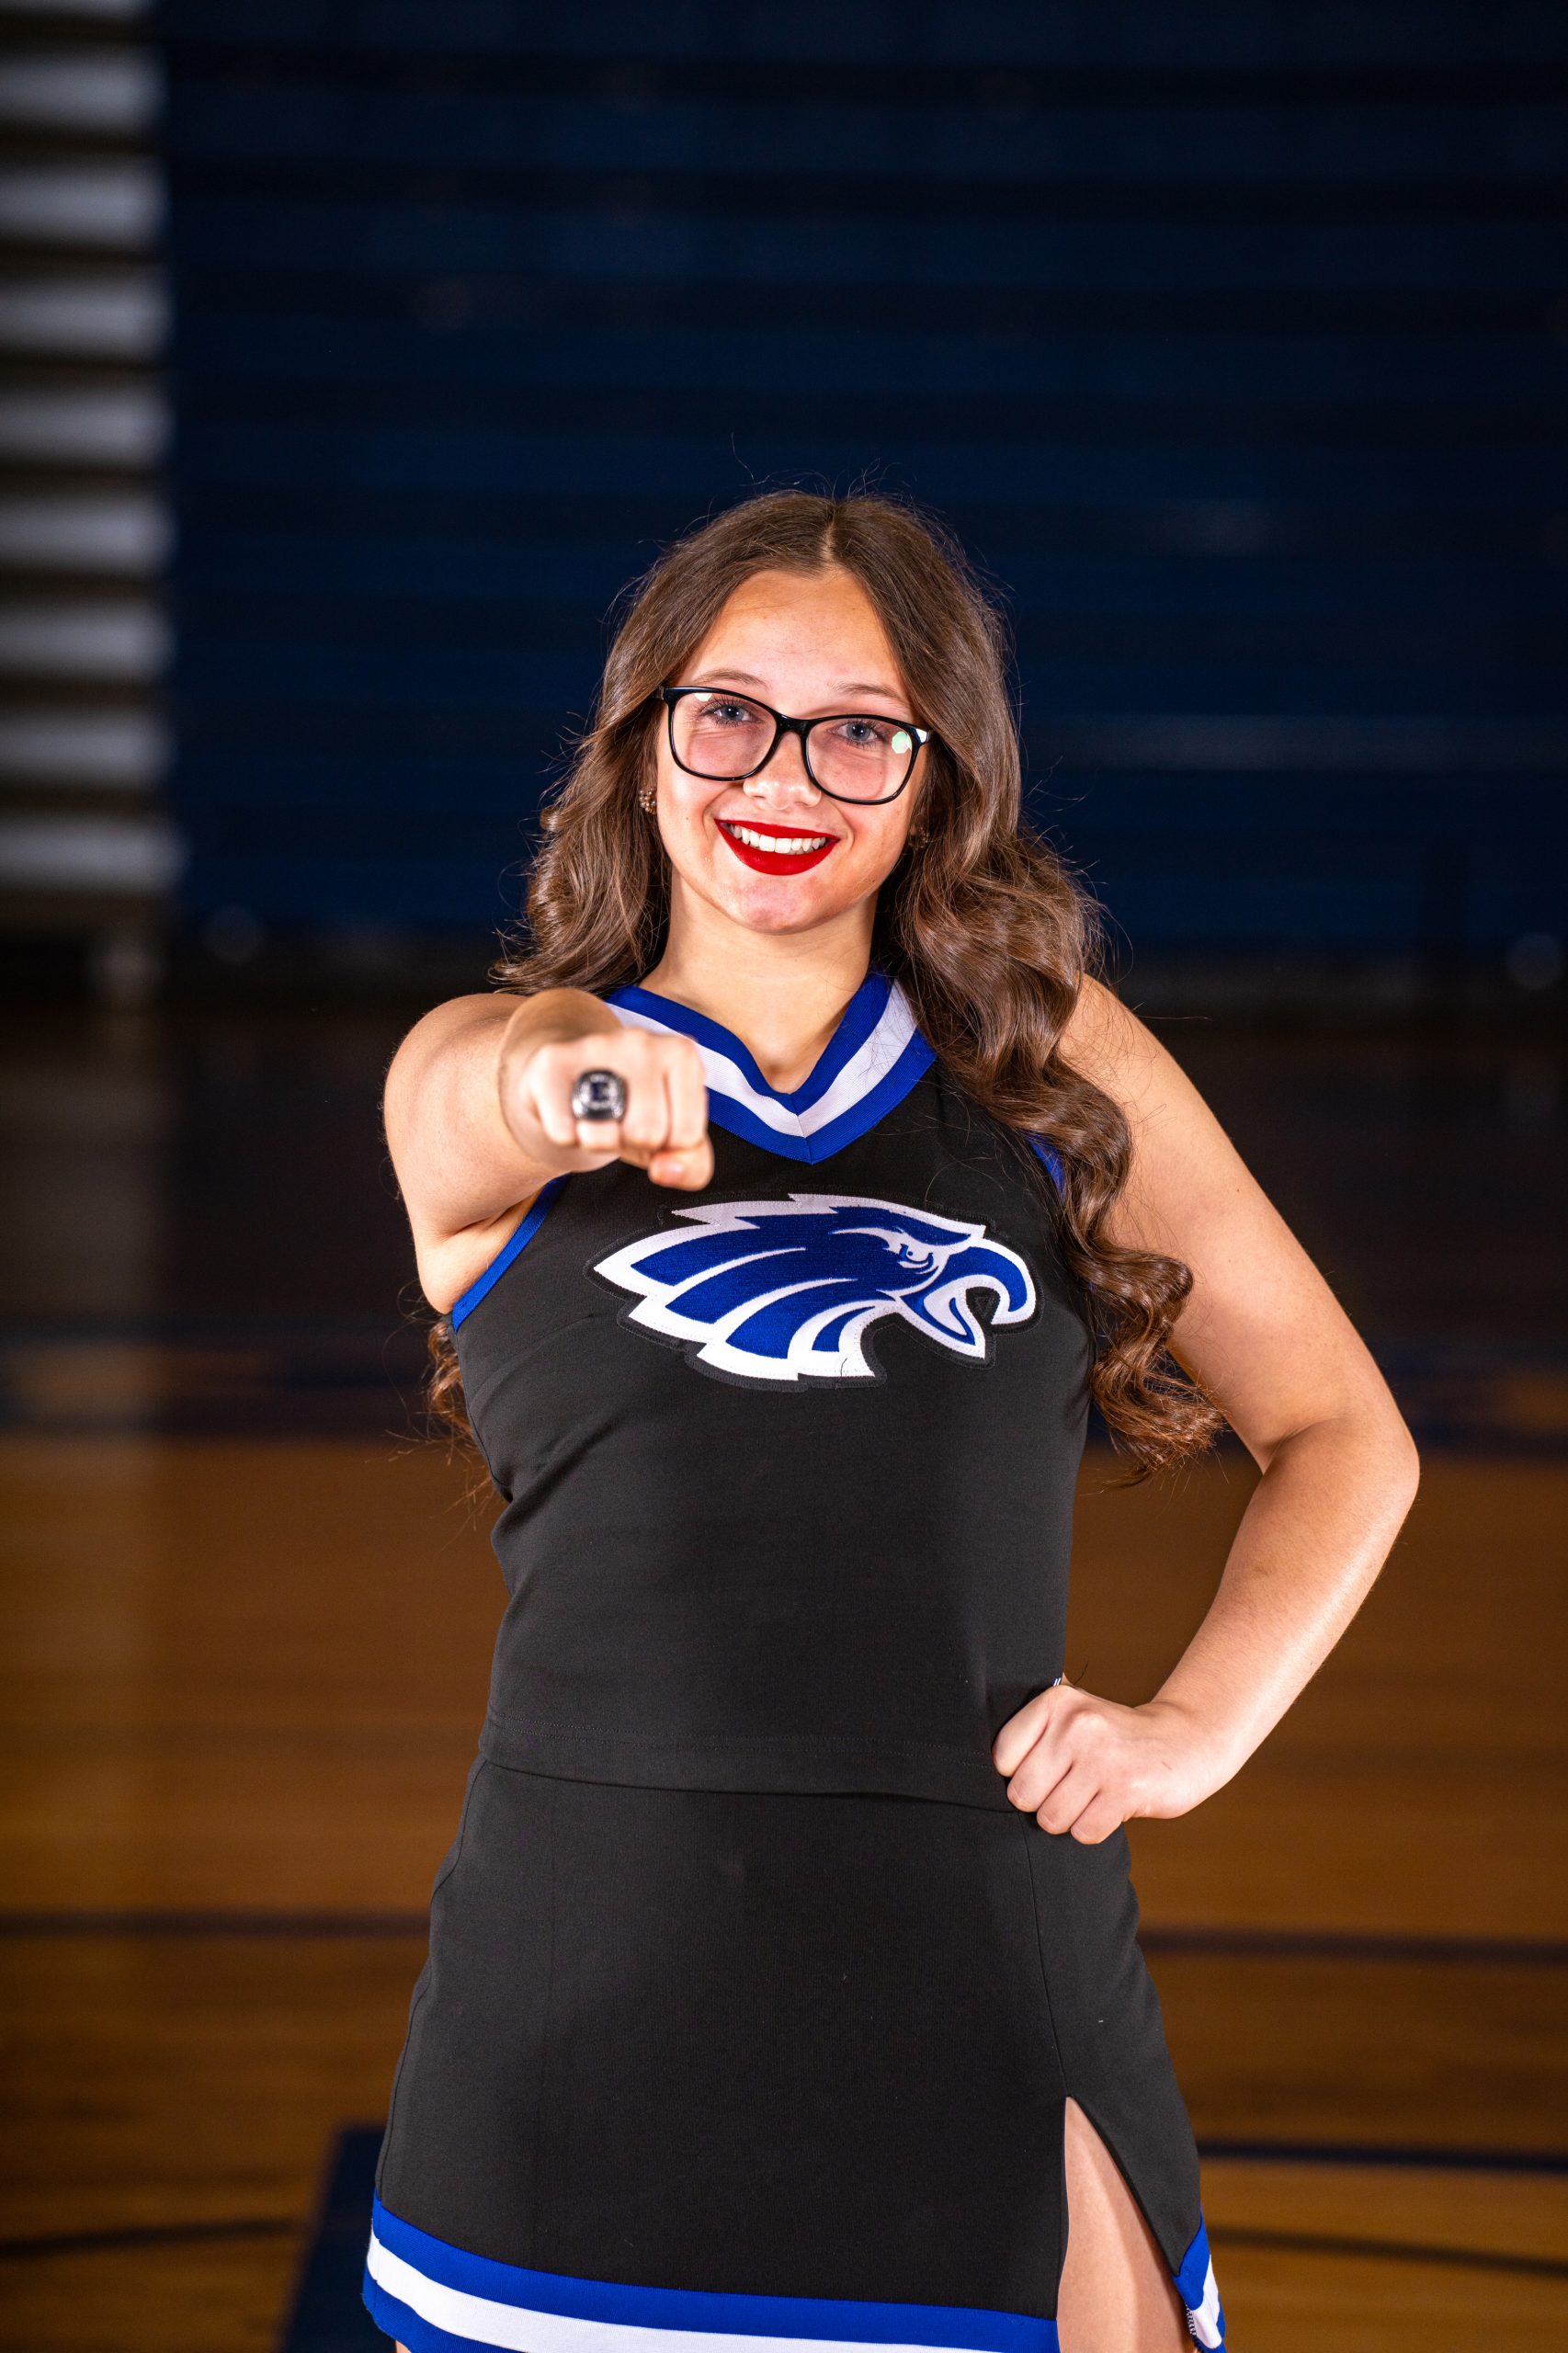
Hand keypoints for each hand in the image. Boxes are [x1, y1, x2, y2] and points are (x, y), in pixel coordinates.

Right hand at [500, 1011, 714, 1192]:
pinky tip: (569, 1110)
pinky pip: (564, 1132)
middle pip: (647, 1133)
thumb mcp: (675, 1136)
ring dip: (599, 1141)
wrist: (572, 1074)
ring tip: (597, 1115)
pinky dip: (565, 1136)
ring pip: (605, 1135)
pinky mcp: (552, 1061)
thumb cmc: (634, 1107)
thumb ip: (692, 1165)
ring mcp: (596, 1046)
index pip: (686, 1136)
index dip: (666, 1144)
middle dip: (632, 1141)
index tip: (654, 1120)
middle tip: (620, 1118)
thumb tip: (664, 1170)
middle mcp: (643, 1041)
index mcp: (683, 1054)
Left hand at [990, 1683, 1222, 1843]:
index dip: (1018, 1776)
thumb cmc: (1115, 1737)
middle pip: (1021, 1794)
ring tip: (1091, 1797)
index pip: (1001, 1758)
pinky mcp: (1126, 1790)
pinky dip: (1093, 1829)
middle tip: (1069, 1789)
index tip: (1043, 1772)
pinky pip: (1083, 1832)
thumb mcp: (1075, 1714)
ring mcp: (1102, 1758)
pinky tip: (1110, 1806)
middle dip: (1041, 1803)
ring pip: (1050, 1818)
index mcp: (1056, 1702)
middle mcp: (1076, 1725)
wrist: (1184, 1742)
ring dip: (1069, 1819)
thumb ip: (1035, 1731)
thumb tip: (982, 1770)